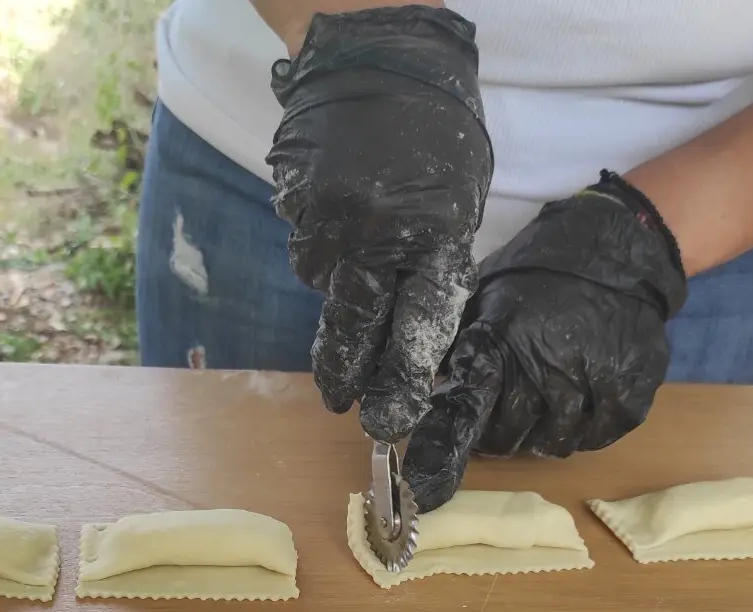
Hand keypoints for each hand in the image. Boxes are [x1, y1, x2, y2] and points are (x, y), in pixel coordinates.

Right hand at [267, 7, 492, 442]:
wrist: (378, 54)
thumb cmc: (434, 131)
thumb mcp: (457, 201)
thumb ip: (436, 263)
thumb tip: (410, 329)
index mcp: (432, 236)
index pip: (417, 328)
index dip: (401, 379)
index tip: (390, 417)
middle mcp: (376, 237)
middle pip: (357, 328)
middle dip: (349, 372)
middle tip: (342, 401)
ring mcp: (328, 222)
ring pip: (329, 287)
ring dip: (343, 285)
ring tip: (360, 239)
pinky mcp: (294, 206)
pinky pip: (309, 249)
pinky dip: (325, 246)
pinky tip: (340, 212)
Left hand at [403, 172, 688, 511]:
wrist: (620, 247)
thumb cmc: (541, 270)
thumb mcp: (486, 296)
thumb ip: (461, 346)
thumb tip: (425, 389)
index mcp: (500, 341)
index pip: (464, 410)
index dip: (442, 451)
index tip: (424, 486)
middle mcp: (543, 367)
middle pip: (507, 437)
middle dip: (499, 434)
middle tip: (506, 417)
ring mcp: (589, 383)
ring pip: (552, 443)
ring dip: (542, 435)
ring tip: (548, 405)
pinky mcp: (629, 393)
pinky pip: (596, 438)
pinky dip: (585, 431)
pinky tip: (583, 404)